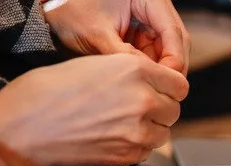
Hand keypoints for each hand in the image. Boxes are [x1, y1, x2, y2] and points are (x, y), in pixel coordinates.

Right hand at [0, 54, 188, 165]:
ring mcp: (138, 130)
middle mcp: (142, 99)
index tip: (161, 92)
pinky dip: (138, 146)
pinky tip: (115, 137)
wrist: (24, 128)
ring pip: (164, 132)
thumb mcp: (95, 64)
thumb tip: (153, 84)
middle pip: (174, 109)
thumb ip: (131, 73)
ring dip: (151, 129)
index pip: (179, 84)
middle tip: (138, 109)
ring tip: (123, 123)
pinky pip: (149, 151)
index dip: (168, 88)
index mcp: (135, 70)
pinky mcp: (129, 155)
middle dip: (160, 109)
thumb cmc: (48, 93)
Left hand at [44, 0, 190, 74]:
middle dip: (170, 68)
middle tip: (160, 91)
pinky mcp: (142, 31)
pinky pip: (153, 53)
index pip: (174, 33)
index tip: (164, 83)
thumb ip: (123, 55)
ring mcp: (150, 20)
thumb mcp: (96, 33)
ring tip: (147, 88)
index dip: (173, 61)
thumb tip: (146, 78)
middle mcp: (155, 8)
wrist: (54, 2)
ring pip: (167, 50)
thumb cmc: (71, 6)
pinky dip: (148, 68)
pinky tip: (139, 80)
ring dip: (159, 70)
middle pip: (176, 43)